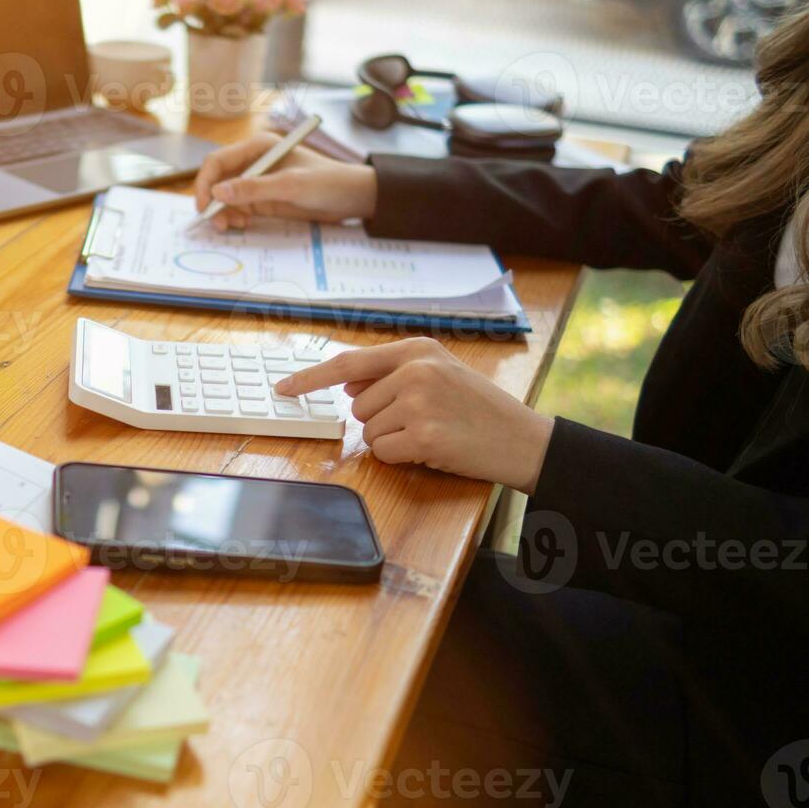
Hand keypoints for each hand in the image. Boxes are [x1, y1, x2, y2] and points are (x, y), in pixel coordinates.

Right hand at [192, 132, 379, 232]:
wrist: (353, 198)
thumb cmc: (327, 182)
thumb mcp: (291, 185)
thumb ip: (254, 189)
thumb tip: (217, 193)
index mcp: (257, 147)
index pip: (218, 161)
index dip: (205, 183)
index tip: (204, 206)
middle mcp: (253, 162)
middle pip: (217, 180)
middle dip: (211, 201)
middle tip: (216, 223)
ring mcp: (257, 182)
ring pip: (224, 197)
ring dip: (222, 212)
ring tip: (231, 227)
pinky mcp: (262, 199)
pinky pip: (238, 208)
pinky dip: (233, 217)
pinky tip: (242, 225)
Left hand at [275, 338, 555, 492]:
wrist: (524, 439)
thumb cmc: (479, 409)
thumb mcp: (441, 373)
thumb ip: (393, 374)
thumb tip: (347, 388)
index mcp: (417, 349)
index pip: (348, 363)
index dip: (311, 377)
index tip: (283, 388)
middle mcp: (415, 370)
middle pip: (357, 407)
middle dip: (381, 420)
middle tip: (424, 420)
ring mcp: (418, 402)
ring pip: (368, 432)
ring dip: (393, 440)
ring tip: (432, 431)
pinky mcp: (423, 436)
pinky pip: (384, 453)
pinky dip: (402, 457)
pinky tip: (433, 448)